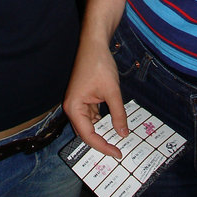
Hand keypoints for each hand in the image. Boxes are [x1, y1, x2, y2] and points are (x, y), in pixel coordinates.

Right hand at [63, 37, 128, 157]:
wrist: (94, 43)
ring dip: (103, 131)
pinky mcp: (85, 98)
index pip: (88, 135)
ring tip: (118, 141)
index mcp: (74, 108)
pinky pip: (93, 115)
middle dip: (102, 141)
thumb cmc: (99, 65)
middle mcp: (73, 107)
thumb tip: (123, 134)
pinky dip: (103, 120)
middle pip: (86, 132)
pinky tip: (114, 125)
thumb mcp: (112, 91)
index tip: (117, 153)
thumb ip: (118, 114)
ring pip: (90, 124)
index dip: (103, 146)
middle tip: (118, 151)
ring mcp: (78, 103)